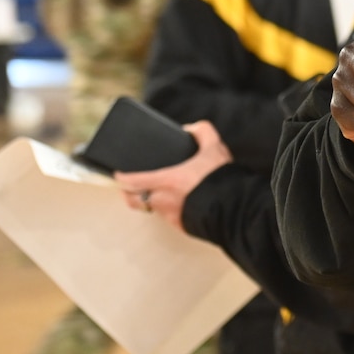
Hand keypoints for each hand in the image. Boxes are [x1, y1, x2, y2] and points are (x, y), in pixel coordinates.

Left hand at [114, 120, 231, 232]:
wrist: (235, 207)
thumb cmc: (221, 179)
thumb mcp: (215, 148)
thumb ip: (202, 132)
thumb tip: (190, 128)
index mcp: (167, 181)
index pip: (132, 181)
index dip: (122, 177)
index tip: (118, 173)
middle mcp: (163, 200)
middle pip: (133, 200)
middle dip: (128, 193)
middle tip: (127, 186)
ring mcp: (170, 215)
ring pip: (150, 208)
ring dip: (148, 200)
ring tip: (153, 192)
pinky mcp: (180, 225)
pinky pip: (166, 217)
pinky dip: (166, 209)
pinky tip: (176, 202)